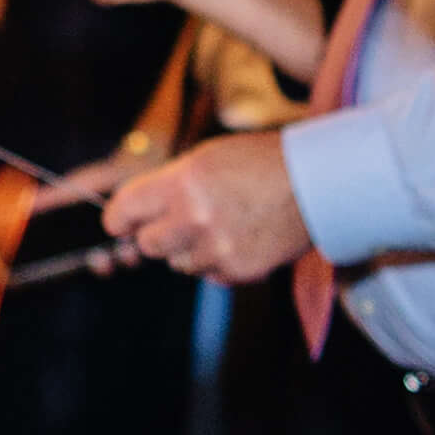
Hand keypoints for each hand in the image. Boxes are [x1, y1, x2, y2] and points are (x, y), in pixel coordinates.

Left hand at [102, 125, 303, 281]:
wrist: (316, 183)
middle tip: (179, 221)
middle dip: (157, 234)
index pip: (124, 210)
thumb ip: (167, 185)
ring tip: (221, 225)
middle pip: (147, 244)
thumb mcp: (206, 159)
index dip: (118, 217)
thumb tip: (133, 214)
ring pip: (178, 263)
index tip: (120, 223)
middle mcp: (195, 218)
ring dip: (190, 250)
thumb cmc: (260, 163)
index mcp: (183, 182)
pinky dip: (218, 263)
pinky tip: (239, 239)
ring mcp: (216, 248)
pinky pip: (209, 275)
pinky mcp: (238, 271)